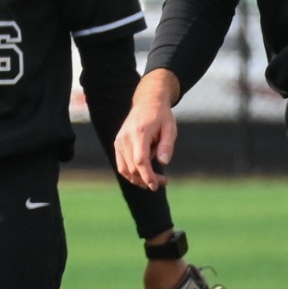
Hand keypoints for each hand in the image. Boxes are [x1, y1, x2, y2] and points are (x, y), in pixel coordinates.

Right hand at [114, 69, 179, 190]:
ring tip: (154, 180)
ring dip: (138, 179)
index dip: (147, 175)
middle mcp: (125, 138)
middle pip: (132, 167)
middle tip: (164, 181)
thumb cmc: (161, 116)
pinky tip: (143, 175)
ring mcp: (119, 141)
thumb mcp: (170, 128)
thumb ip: (167, 145)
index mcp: (139, 133)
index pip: (140, 160)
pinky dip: (131, 173)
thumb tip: (164, 163)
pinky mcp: (118, 143)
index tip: (156, 186)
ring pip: (124, 168)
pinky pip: (121, 164)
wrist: (147, 102)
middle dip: (147, 179)